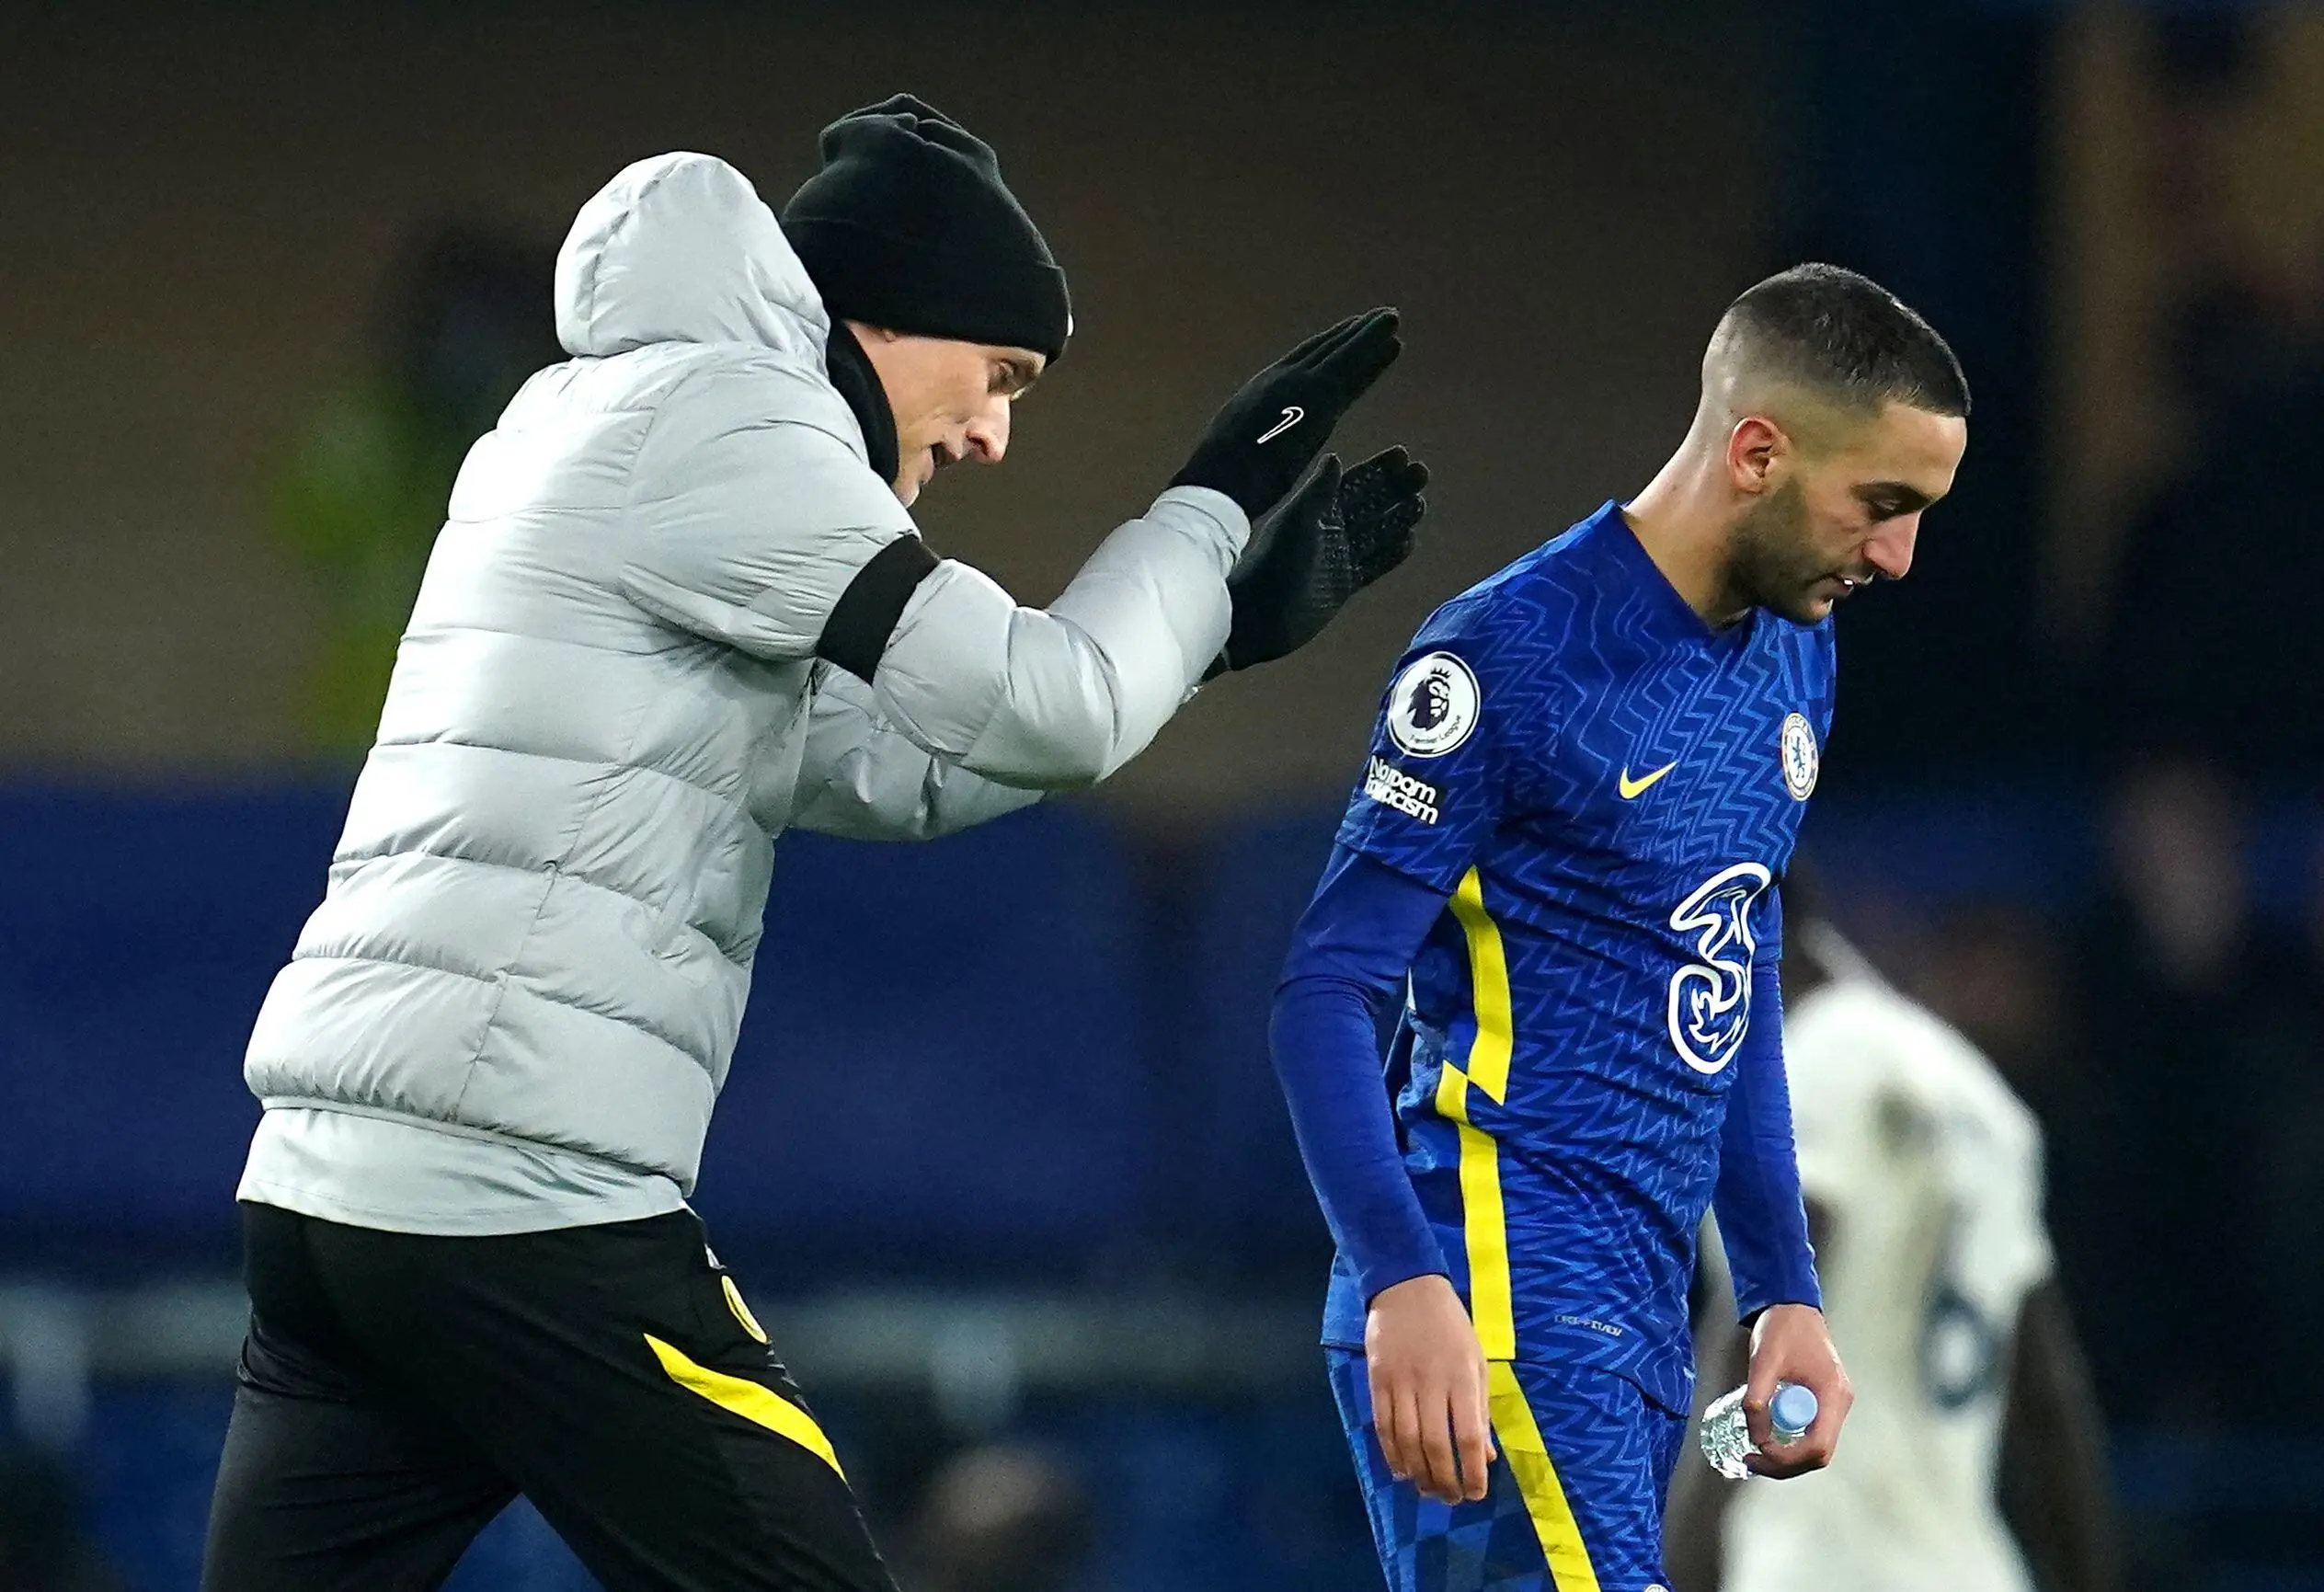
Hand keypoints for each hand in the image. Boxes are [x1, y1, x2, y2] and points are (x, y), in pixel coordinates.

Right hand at [1171, 308, 1402, 517]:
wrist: (1222, 475)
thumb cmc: (1223, 474)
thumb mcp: (1238, 444)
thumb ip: (1258, 433)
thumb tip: (1265, 442)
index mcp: (1266, 389)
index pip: (1304, 362)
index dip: (1329, 346)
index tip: (1349, 334)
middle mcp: (1284, 379)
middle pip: (1326, 351)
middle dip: (1352, 335)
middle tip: (1379, 318)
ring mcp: (1302, 386)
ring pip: (1343, 353)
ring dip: (1370, 335)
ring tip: (1393, 319)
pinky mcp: (1319, 399)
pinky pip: (1353, 370)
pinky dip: (1374, 354)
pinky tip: (1394, 342)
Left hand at [1215, 447, 1426, 671]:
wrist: (1259, 616)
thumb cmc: (1272, 565)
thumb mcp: (1295, 523)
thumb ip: (1316, 492)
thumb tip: (1334, 457)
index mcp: (1316, 512)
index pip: (1354, 483)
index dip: (1378, 469)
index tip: (1404, 455)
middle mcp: (1329, 531)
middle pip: (1370, 504)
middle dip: (1395, 488)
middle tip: (1423, 473)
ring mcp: (1337, 558)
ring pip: (1376, 532)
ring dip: (1398, 517)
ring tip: (1420, 503)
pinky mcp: (1343, 585)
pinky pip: (1374, 564)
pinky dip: (1391, 553)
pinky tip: (1409, 540)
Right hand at [1364, 1274, 1496, 1505]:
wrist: (1407, 1286)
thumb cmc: (1450, 1325)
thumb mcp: (1476, 1361)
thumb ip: (1480, 1409)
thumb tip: (1485, 1456)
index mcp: (1463, 1377)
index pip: (1468, 1436)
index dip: (1472, 1472)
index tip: (1477, 1493)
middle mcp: (1431, 1382)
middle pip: (1435, 1445)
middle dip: (1444, 1480)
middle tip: (1450, 1499)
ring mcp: (1400, 1381)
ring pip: (1406, 1440)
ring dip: (1417, 1473)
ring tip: (1427, 1490)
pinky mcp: (1377, 1379)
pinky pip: (1382, 1425)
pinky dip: (1391, 1453)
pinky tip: (1401, 1469)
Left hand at [1741, 1303, 1851, 1477]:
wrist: (1792, 1305)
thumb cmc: (1782, 1327)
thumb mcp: (1763, 1363)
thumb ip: (1757, 1401)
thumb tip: (1756, 1438)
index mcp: (1833, 1395)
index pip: (1818, 1446)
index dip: (1788, 1457)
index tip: (1759, 1450)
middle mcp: (1839, 1405)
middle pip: (1818, 1454)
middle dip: (1784, 1464)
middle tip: (1751, 1461)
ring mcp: (1833, 1404)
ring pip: (1814, 1448)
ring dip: (1786, 1457)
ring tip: (1755, 1455)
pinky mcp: (1822, 1402)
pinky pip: (1809, 1432)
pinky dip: (1789, 1442)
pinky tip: (1766, 1439)